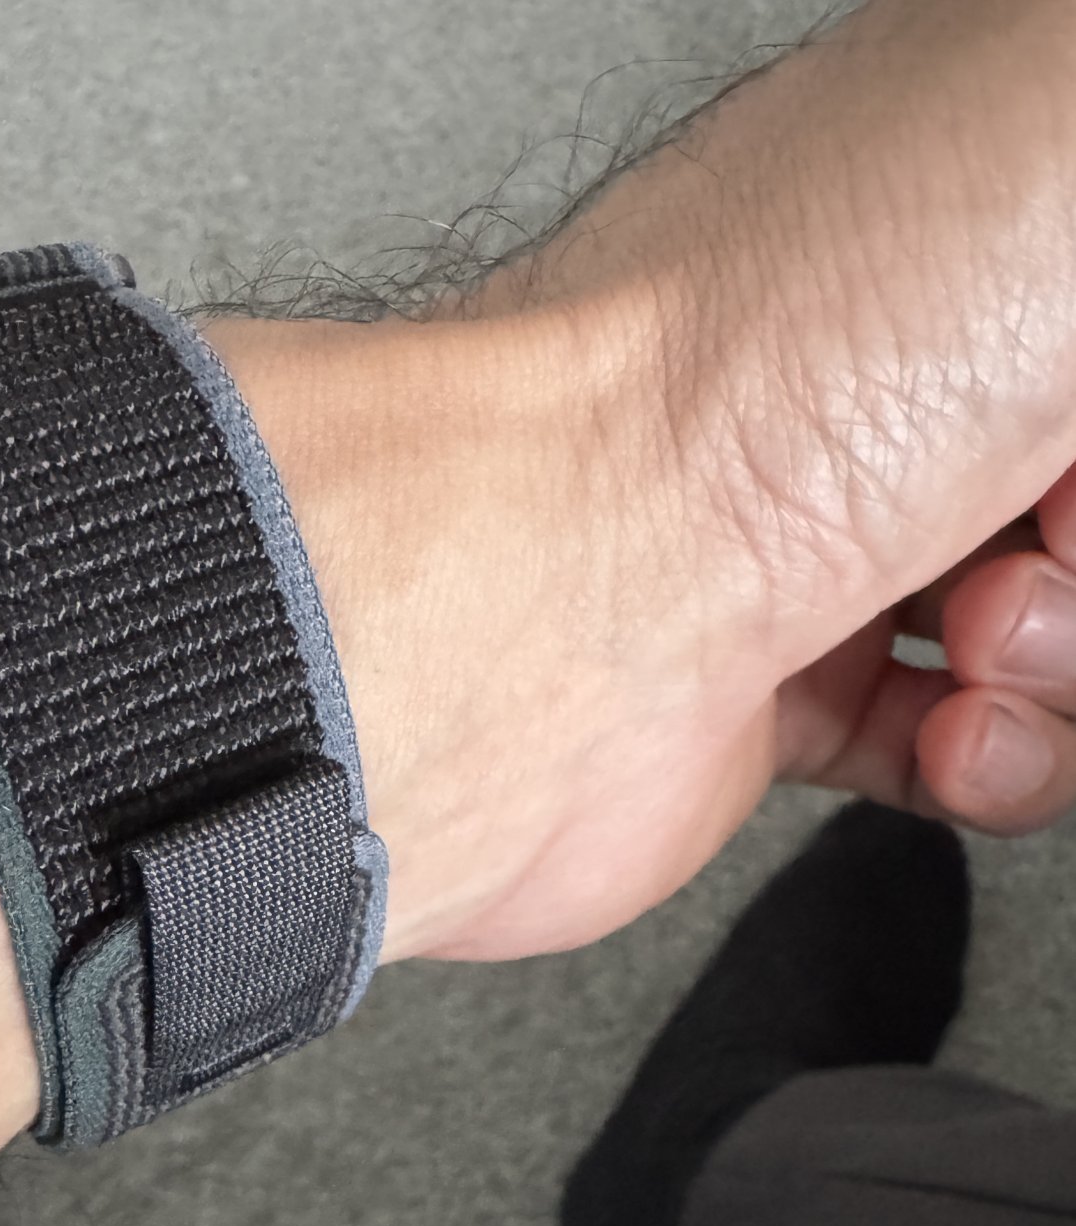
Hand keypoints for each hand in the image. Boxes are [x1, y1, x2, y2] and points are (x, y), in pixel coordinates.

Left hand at [214, 0, 1075, 960]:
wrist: (540, 603)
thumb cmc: (746, 367)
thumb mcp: (1046, 129)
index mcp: (949, 204)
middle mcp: (879, 367)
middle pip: (1073, 485)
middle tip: (1040, 525)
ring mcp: (826, 536)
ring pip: (1049, 621)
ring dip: (1064, 653)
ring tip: (976, 630)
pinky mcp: (778, 688)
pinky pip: (960, 745)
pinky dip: (991, 758)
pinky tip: (951, 731)